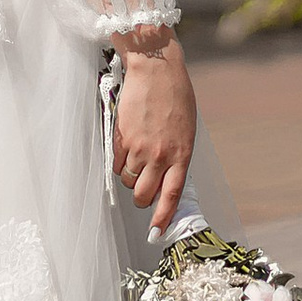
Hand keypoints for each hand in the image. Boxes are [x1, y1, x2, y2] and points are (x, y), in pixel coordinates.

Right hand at [112, 42, 197, 235]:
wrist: (155, 69)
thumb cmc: (174, 95)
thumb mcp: (185, 129)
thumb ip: (176, 155)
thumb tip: (165, 177)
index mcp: (182, 153)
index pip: (172, 194)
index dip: (163, 216)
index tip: (157, 232)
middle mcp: (161, 155)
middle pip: (144, 194)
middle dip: (141, 198)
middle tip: (141, 190)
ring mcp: (140, 148)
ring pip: (128, 180)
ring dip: (130, 176)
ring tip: (136, 156)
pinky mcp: (122, 139)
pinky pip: (116, 163)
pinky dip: (119, 161)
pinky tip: (127, 143)